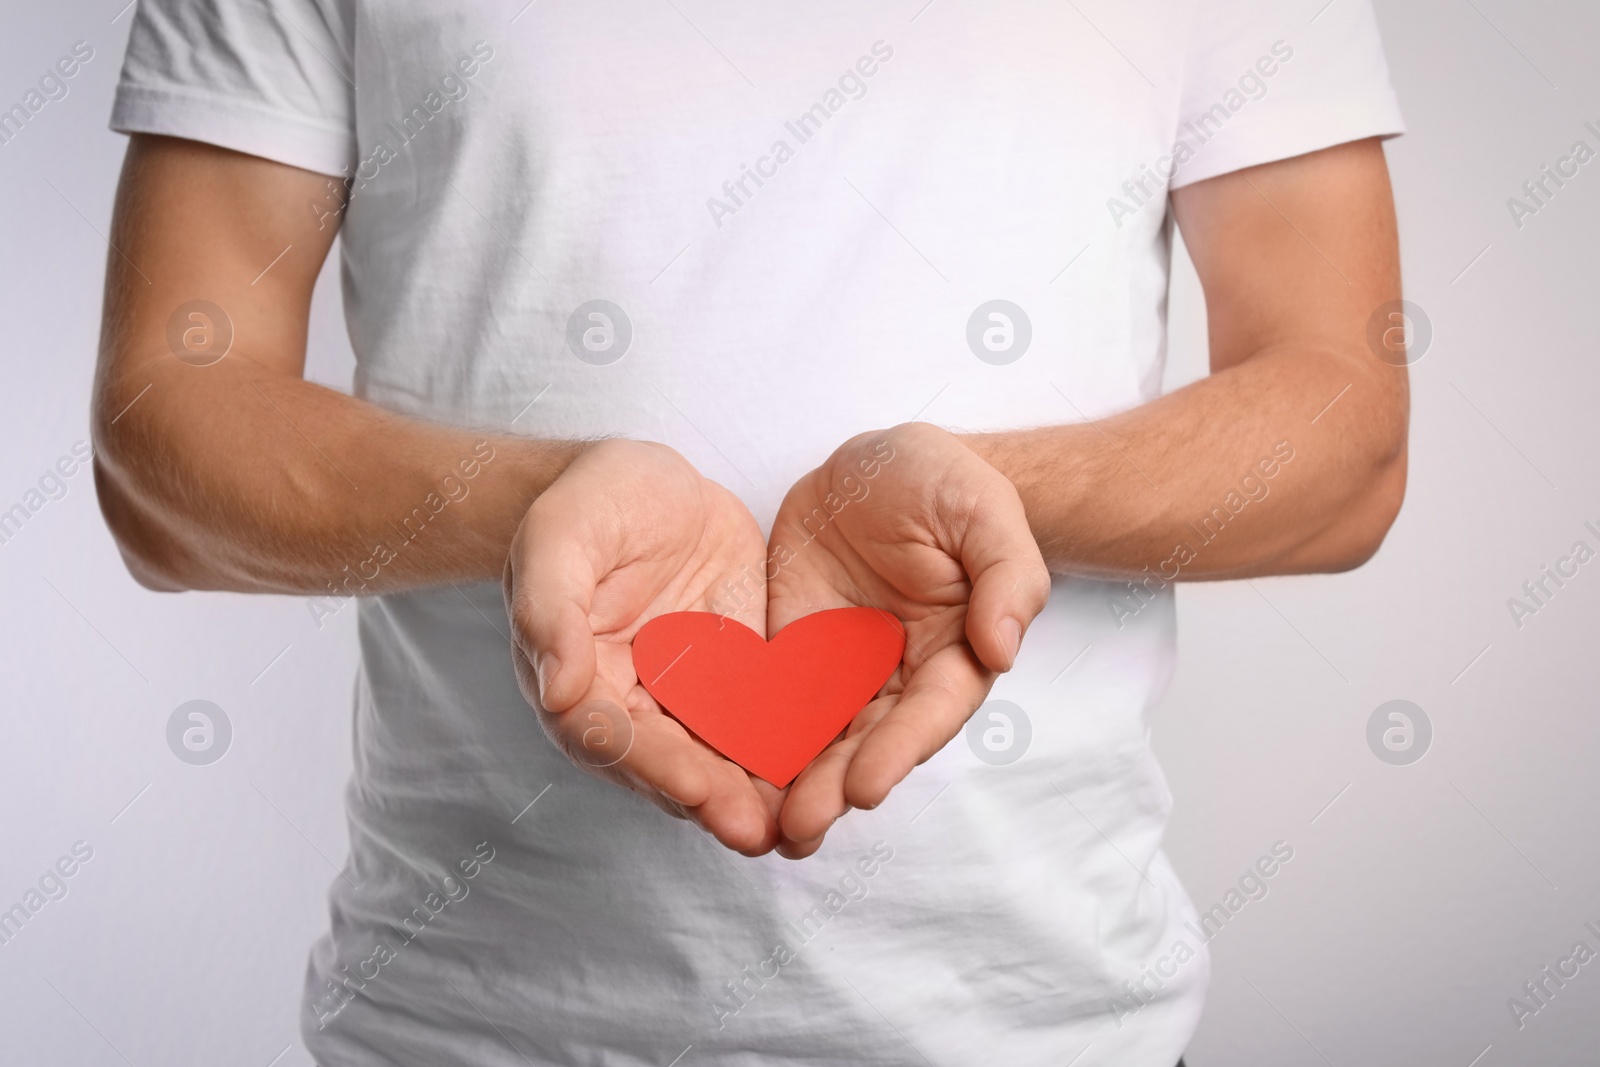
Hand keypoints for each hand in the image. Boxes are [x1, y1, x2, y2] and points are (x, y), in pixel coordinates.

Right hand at [504, 440, 783, 853]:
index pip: (610, 736)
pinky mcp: (737, 673)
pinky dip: (789, 748)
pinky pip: (763, 716)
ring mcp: (689, 692)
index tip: (693, 788)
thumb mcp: (559, 537)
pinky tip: (829, 771)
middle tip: (755, 830)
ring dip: (753, 793)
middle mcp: (634, 701)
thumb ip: (549, 608)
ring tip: (796, 824)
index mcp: (579, 679)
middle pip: (670, 763)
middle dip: (712, 799)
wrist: (646, 481)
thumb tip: (557, 690)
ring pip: (719, 754)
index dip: (652, 765)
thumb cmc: (588, 504)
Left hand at [765, 423, 1050, 857]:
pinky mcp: (791, 656)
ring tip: (765, 831)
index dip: (899, 750)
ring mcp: (842, 671)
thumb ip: (1007, 576)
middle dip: (836, 787)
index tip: (867, 788)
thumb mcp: (985, 511)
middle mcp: (897, 677)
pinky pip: (770, 703)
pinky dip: (752, 742)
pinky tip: (723, 776)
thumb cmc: (945, 484)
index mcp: (953, 653)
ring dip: (795, 785)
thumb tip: (1004, 647)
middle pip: (869, 742)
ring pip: (819, 739)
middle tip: (801, 826)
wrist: (878, 465)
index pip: (929, 712)